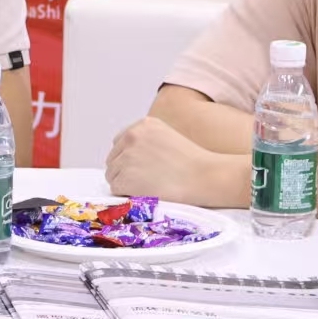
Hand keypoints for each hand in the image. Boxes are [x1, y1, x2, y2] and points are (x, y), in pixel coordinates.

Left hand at [105, 116, 243, 206]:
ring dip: (125, 182)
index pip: (120, 142)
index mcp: (142, 125)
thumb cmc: (192, 163)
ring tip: (149, 186)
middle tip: (145, 181)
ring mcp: (127, 156)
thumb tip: (128, 155)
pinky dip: (127, 193)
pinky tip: (145, 192)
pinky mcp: (125, 177)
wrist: (204, 176)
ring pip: (112, 174)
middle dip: (124, 170)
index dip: (128, 158)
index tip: (141, 168)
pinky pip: (116, 188)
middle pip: (113, 158)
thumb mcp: (168, 137)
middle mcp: (132, 137)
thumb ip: (146, 140)